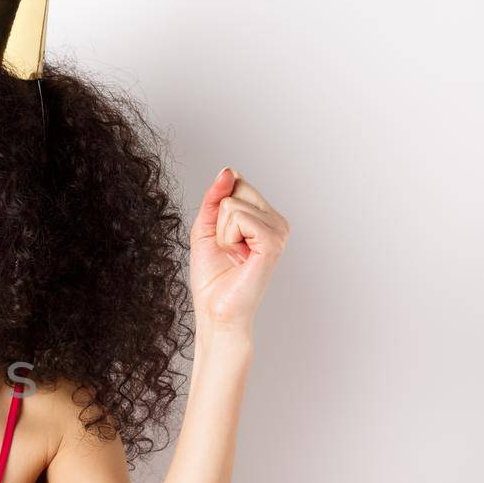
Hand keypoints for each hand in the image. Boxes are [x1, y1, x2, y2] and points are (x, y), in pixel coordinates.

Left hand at [188, 167, 289, 334]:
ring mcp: (278, 230)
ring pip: (233, 204)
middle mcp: (276, 221)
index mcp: (264, 217)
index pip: (236, 183)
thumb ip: (214, 197)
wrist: (216, 311)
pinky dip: (228, 236)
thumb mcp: (205, 228)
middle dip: (218, 220)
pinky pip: (239, 217)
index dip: (217, 209)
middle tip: (227, 248)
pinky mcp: (273, 242)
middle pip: (236, 189)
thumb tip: (228, 171)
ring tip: (233, 254)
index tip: (223, 238)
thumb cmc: (212, 277)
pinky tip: (238, 255)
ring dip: (221, 232)